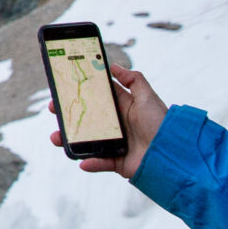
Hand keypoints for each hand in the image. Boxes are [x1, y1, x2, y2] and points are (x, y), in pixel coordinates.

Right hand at [49, 67, 168, 179]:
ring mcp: (114, 143)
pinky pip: (99, 162)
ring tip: (56, 138)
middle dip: (67, 114)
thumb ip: (133, 79)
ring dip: (69, 140)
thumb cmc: (161, 122)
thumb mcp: (148, 96)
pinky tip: (82, 161)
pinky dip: (90, 163)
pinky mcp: (117, 162)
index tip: (63, 87)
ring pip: (85, 141)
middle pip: (85, 118)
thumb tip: (113, 65)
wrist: (173, 152)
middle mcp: (115, 125)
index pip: (95, 97)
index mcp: (121, 107)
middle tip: (54, 109)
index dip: (79, 92)